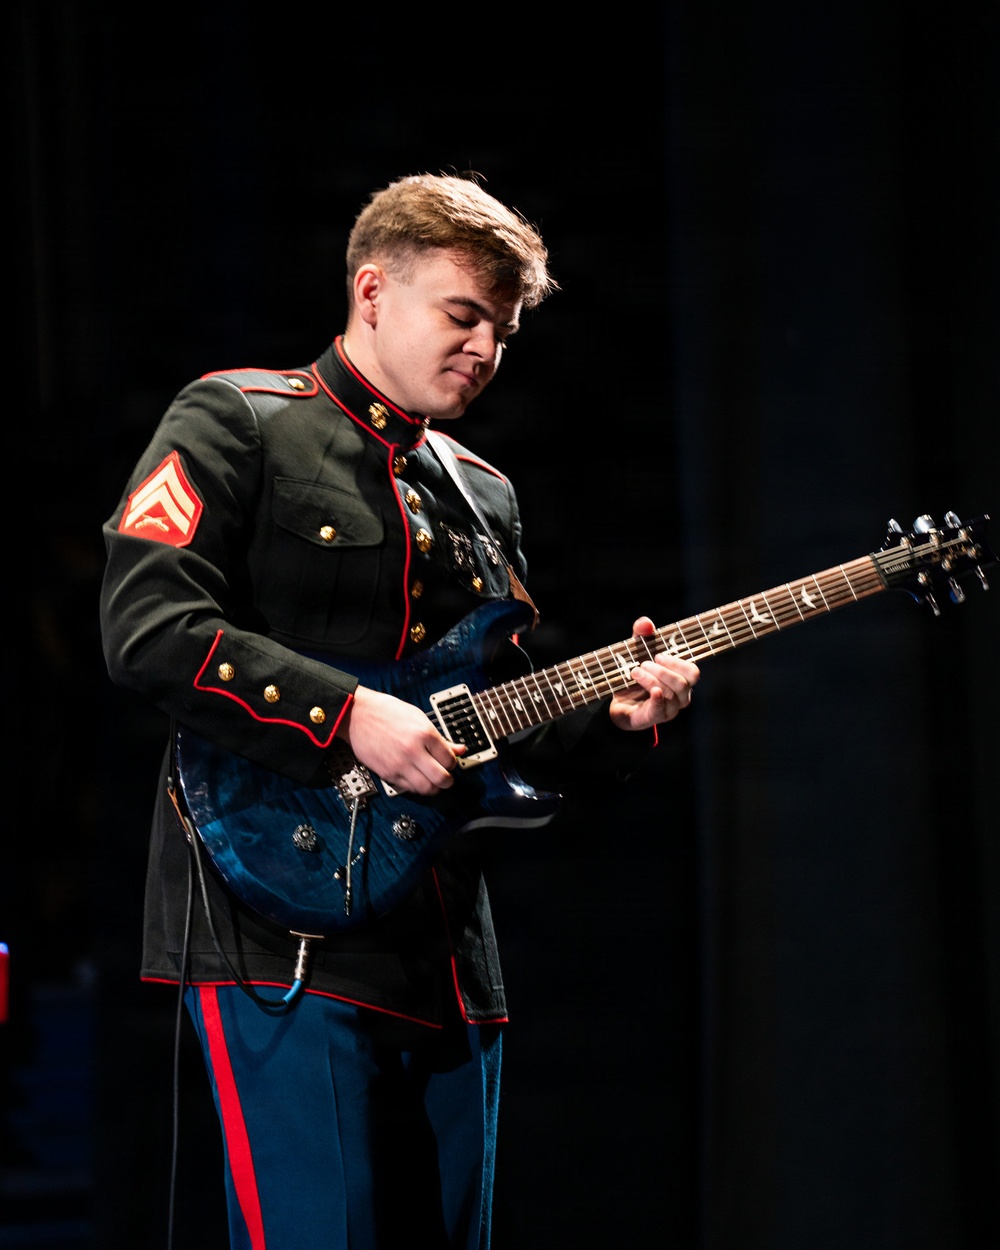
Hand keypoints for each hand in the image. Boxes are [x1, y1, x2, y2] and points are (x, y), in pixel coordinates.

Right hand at [336, 686, 465, 794]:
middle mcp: (413, 750)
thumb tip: (459, 749)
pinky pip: (408, 788)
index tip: (450, 763)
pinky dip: (416, 787)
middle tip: (447, 778)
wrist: (357, 715)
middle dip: (448, 781)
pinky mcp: (387, 773)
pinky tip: (416, 779)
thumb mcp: (419, 718)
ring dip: (433, 788)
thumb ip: (441, 738)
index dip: (453, 764)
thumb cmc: (387, 712)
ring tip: (432, 781)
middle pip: (442, 778)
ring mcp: (400, 764)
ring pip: (426, 789)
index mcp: (425, 733)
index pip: (450, 760)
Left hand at [608, 616, 699, 731]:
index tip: (658, 655)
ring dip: (651, 679)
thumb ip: (642, 636)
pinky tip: (652, 690)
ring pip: (670, 694)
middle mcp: (679, 698)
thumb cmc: (635, 676)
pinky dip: (657, 699)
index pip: (693, 673)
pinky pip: (660, 710)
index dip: (678, 662)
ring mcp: (668, 710)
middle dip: (662, 671)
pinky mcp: (652, 718)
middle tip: (642, 664)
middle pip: (682, 683)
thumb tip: (645, 622)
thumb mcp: (636, 652)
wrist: (617, 702)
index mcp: (681, 681)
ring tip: (634, 672)